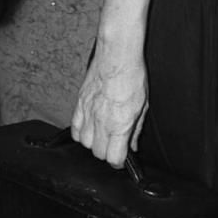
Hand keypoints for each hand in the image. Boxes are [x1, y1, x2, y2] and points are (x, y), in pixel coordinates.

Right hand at [70, 49, 147, 168]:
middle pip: (98, 153)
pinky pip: (74, 128)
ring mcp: (88, 112)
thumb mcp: (143, 105)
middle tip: (115, 145)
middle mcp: (102, 122)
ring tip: (103, 136)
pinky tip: (89, 128)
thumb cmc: (132, 76)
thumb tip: (133, 145)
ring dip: (94, 143)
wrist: (117, 55)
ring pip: (85, 143)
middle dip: (108, 153)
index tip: (123, 159)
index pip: (114, 158)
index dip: (120, 162)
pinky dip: (81, 133)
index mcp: (120, 124)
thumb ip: (136, 129)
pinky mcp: (80, 103)